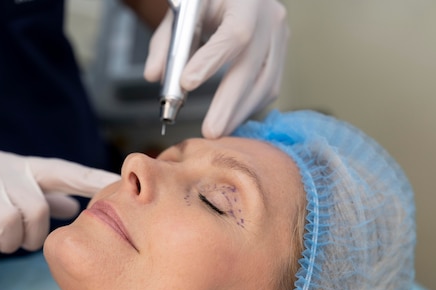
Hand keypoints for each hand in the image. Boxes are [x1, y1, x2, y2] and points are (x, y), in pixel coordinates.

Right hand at [0, 148, 119, 263]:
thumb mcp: (0, 178)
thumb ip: (39, 190)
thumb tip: (75, 202)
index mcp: (18, 166)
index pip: (65, 171)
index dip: (95, 181)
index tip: (123, 187)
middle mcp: (3, 174)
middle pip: (40, 213)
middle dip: (32, 235)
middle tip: (14, 237)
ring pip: (15, 230)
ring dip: (6, 244)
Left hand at [144, 0, 288, 137]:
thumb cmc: (208, 1)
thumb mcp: (184, 10)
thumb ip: (166, 42)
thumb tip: (154, 75)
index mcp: (246, 1)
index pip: (233, 34)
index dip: (211, 61)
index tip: (187, 84)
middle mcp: (269, 18)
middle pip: (252, 67)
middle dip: (228, 104)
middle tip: (210, 131)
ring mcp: (280, 37)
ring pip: (266, 84)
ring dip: (239, 113)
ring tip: (218, 131)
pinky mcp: (282, 54)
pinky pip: (269, 87)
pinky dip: (248, 107)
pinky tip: (230, 118)